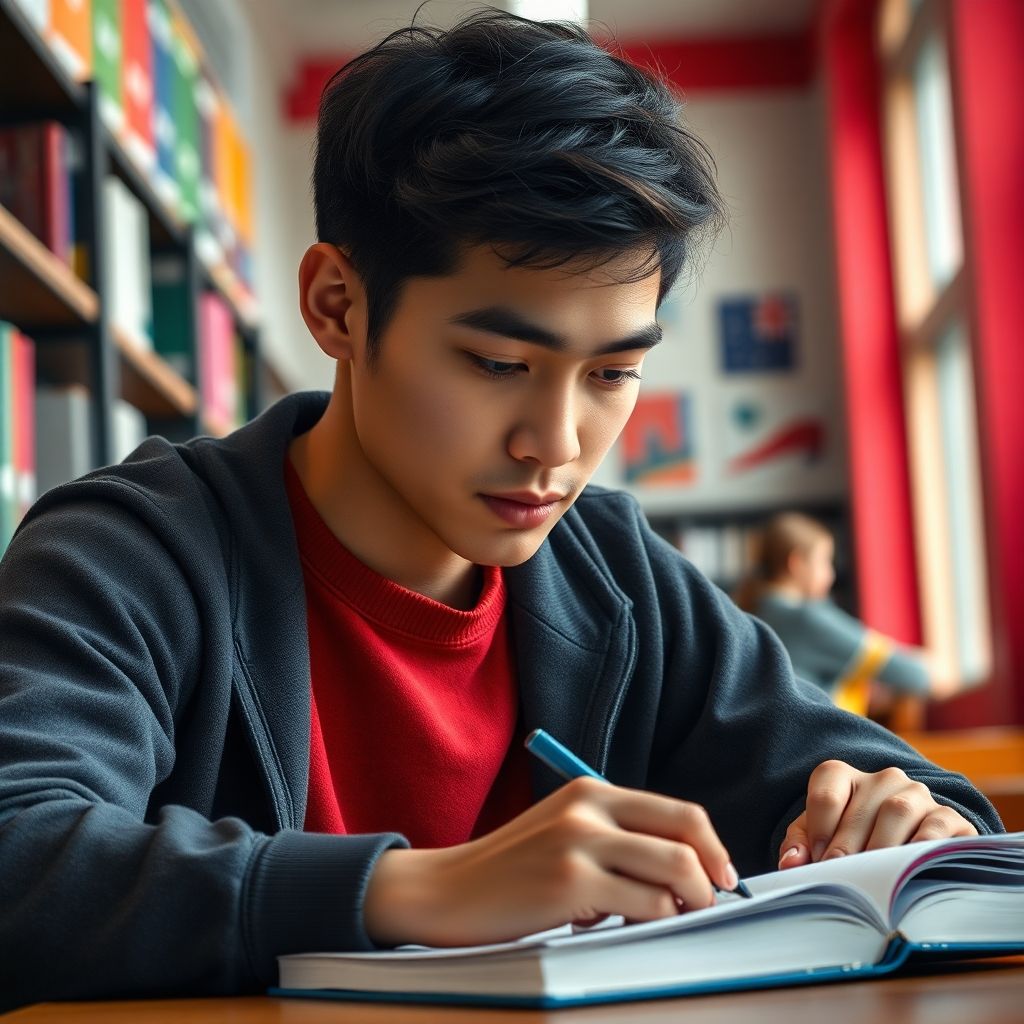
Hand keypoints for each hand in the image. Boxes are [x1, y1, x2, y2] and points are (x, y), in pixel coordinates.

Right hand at [364, 776, 739, 947]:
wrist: (447, 891)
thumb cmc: (510, 870)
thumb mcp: (564, 832)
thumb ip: (616, 837)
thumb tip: (687, 868)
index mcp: (591, 791)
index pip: (679, 812)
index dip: (712, 847)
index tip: (720, 876)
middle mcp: (589, 808)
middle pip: (687, 834)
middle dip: (712, 875)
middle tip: (708, 902)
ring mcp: (580, 843)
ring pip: (675, 871)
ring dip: (685, 904)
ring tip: (662, 919)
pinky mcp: (571, 883)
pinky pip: (646, 906)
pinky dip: (653, 923)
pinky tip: (624, 927)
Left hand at [778, 760, 977, 868]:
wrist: (909, 846)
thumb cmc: (853, 840)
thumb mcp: (820, 836)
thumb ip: (800, 844)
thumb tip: (791, 863)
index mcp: (844, 776)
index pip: (826, 793)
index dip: (818, 830)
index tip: (817, 860)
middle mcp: (883, 779)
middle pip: (862, 808)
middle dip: (848, 846)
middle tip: (840, 875)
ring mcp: (917, 794)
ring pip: (897, 811)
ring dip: (882, 846)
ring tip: (872, 875)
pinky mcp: (948, 816)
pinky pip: (937, 825)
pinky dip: (922, 847)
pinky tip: (910, 867)